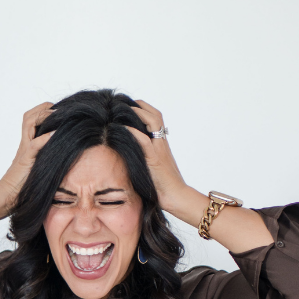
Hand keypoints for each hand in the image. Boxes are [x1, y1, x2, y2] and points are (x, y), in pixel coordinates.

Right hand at [0, 101, 55, 202]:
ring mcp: (24, 150)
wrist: (8, 196)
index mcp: (27, 144)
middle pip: (28, 116)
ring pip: (29, 123)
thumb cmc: (24, 185)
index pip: (31, 119)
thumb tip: (65, 153)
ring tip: (57, 115)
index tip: (58, 111)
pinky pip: (34, 145)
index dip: (43, 111)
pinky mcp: (26, 160)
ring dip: (43, 116)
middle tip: (57, 108)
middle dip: (43, 108)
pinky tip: (55, 134)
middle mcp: (25, 143)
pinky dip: (45, 138)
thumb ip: (46, 157)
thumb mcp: (39, 167)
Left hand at [129, 99, 191, 214]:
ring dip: (138, 113)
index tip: (129, 104)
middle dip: (140, 105)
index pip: (156, 119)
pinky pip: (144, 142)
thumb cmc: (163, 186)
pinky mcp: (155, 160)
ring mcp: (159, 150)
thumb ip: (143, 156)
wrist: (177, 197)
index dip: (144, 109)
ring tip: (122, 108)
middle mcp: (162, 143)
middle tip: (123, 101)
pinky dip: (133, 132)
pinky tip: (122, 128)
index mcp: (161, 144)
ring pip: (153, 122)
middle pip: (156, 115)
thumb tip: (126, 152)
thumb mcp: (152, 167)